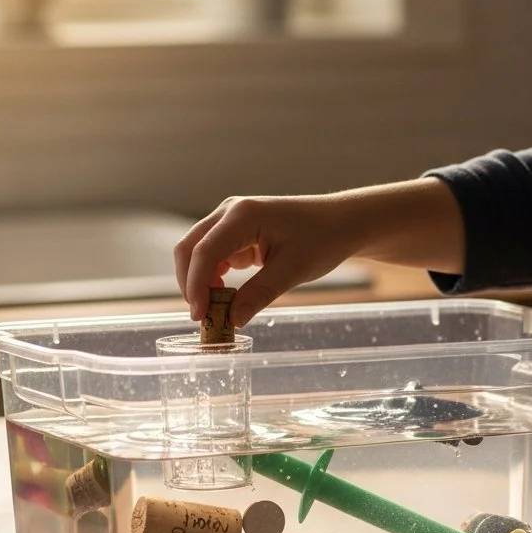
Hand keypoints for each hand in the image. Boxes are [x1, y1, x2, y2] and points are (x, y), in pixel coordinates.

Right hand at [173, 178, 463, 325]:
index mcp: (243, 215)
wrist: (341, 223)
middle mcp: (230, 212)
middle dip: (191, 284)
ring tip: (216, 309)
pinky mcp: (236, 230)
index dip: (197, 286)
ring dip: (200, 280)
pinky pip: (212, 254)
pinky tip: (225, 294)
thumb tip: (232, 320)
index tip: (199, 316)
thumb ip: (258, 294)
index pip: (204, 252)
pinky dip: (212, 276)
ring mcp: (231, 219)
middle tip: (202, 318)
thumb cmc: (322, 239)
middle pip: (190, 248)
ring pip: (197, 251)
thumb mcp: (292, 271)